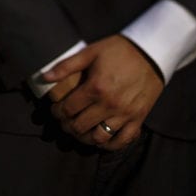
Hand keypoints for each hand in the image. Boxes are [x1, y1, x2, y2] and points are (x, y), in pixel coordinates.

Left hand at [43, 35, 163, 150]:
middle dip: (67, 126)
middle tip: (64, 121)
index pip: (68, 109)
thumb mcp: (90, 52)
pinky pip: (122, 140)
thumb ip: (66, 66)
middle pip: (80, 126)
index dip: (57, 112)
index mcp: (95, 88)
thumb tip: (44, 77)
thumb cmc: (119, 50)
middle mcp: (109, 104)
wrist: (151, 53)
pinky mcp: (138, 118)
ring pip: (98, 137)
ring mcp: (125, 114)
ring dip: (85, 137)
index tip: (55, 110)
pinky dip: (110, 145)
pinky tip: (101, 140)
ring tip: (80, 130)